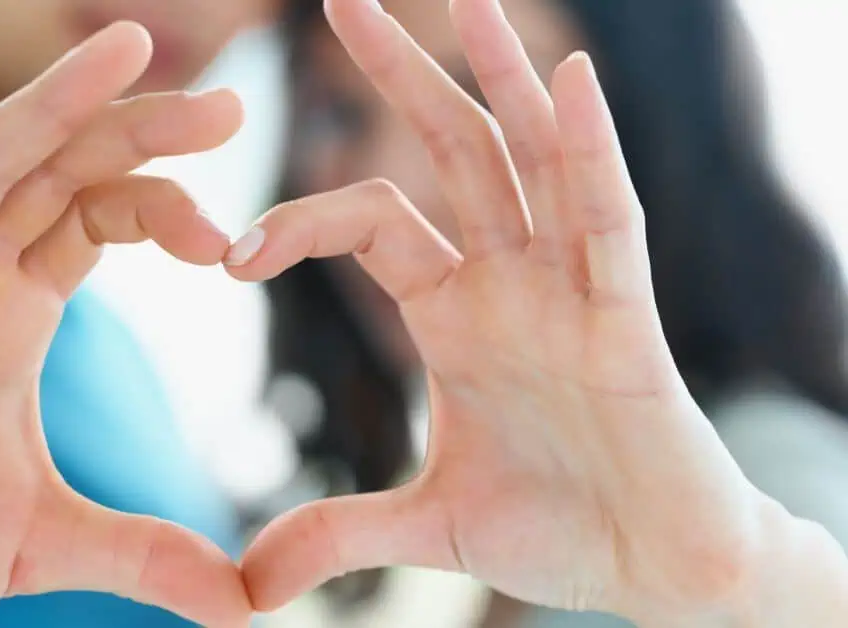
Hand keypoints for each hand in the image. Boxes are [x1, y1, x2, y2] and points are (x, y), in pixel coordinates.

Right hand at [0, 23, 250, 627]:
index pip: (96, 218)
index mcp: (10, 313)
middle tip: (231, 107)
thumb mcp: (44, 542)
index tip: (233, 243)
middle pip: (58, 173)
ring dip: (53, 104)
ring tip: (129, 48)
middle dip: (138, 134)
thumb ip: (145, 554)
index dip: (164, 208)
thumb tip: (249, 605)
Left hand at [230, 0, 765, 619]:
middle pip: (451, 154)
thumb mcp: (427, 530)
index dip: (301, 221)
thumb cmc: (558, 531)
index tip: (230, 254)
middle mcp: (511, 282)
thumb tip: (245, 585)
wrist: (656, 573)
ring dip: (499, 78)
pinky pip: (608, 219)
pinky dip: (590, 150)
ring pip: (531, 162)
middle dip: (403, 76)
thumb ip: (337, 534)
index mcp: (455, 313)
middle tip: (344, 0)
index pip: (372, 224)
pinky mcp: (627, 321)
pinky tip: (570, 78)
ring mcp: (570, 291)